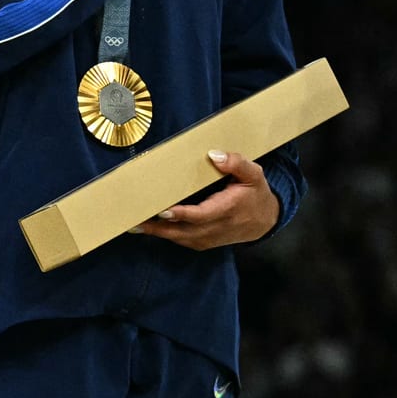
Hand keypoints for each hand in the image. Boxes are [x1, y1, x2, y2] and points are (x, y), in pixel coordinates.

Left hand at [135, 150, 280, 249]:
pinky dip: (162, 234)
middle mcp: (215, 228)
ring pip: (176, 238)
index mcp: (228, 209)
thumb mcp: (253, 174)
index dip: (181, 214)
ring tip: (132, 222)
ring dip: (155, 231)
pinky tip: (145, 226)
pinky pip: (178, 240)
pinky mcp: (200, 243)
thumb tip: (214, 155)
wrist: (264, 221)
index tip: (163, 210)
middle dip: (157, 226)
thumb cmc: (255, 194)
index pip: (201, 215)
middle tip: (134, 218)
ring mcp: (207, 238)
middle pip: (182, 231)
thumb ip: (236, 163)